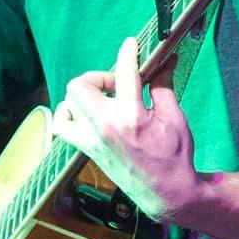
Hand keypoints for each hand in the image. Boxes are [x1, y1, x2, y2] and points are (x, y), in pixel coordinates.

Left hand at [53, 37, 203, 221]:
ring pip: (66, 105)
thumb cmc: (175, 157)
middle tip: (117, 84)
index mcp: (131, 117)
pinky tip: (87, 114)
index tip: (130, 45)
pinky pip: (63, 127)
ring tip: (103, 99)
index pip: (124, 73)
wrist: (167, 193)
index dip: (127, 53)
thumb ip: (164, 85)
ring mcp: (92, 141)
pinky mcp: (88, 151)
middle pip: (79, 86)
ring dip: (82, 95)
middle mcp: (106, 127)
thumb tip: (166, 61)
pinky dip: (69, 115)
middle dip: (97, 77)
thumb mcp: (175, 117)